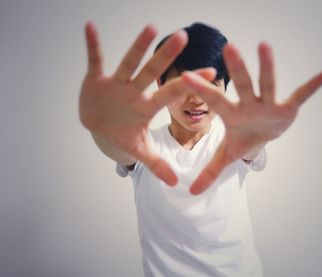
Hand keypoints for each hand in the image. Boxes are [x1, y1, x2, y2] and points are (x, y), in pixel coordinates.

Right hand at [79, 22, 214, 185]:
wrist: (99, 128)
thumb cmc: (122, 134)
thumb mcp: (139, 150)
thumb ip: (157, 163)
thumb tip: (176, 184)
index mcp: (147, 106)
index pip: (172, 93)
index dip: (190, 85)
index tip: (212, 72)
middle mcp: (135, 91)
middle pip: (153, 73)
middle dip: (166, 58)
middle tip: (184, 37)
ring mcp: (117, 84)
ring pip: (129, 63)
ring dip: (138, 47)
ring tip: (151, 28)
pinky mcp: (97, 80)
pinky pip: (95, 60)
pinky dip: (93, 46)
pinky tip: (90, 28)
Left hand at [182, 42, 321, 193]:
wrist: (261, 135)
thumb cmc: (241, 139)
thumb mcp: (226, 155)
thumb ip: (209, 172)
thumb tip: (190, 193)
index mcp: (232, 114)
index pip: (214, 101)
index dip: (201, 90)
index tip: (185, 75)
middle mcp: (249, 105)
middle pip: (242, 86)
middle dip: (237, 70)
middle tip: (229, 48)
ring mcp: (269, 104)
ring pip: (267, 84)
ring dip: (268, 67)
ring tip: (265, 45)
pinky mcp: (287, 108)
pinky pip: (300, 96)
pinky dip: (311, 87)